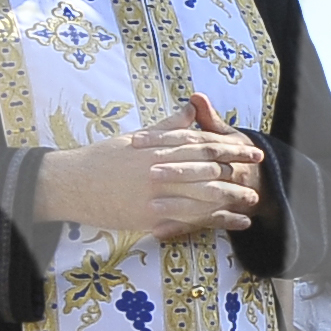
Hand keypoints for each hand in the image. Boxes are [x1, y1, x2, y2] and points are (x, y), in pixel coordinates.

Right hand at [34, 100, 261, 239]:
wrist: (70, 183)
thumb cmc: (102, 159)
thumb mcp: (136, 138)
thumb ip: (168, 127)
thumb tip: (191, 107)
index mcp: (160, 148)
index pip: (203, 146)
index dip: (230, 148)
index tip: (250, 150)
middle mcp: (161, 169)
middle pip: (209, 170)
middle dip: (237, 171)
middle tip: (260, 172)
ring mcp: (157, 194)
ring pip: (204, 196)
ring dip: (232, 197)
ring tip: (252, 199)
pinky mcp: (151, 216)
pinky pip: (190, 220)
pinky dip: (216, 221)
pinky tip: (234, 222)